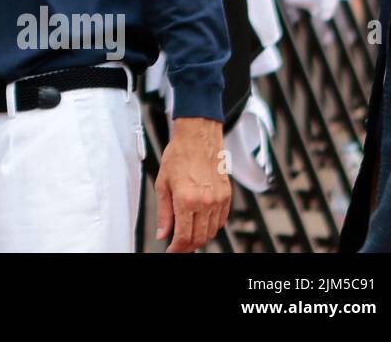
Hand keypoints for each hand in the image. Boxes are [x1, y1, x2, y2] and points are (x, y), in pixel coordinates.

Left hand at [156, 116, 231, 251]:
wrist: (198, 138)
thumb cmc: (178, 156)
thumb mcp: (163, 184)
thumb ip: (164, 212)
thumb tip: (163, 234)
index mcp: (186, 199)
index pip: (184, 236)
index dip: (177, 248)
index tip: (171, 251)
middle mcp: (205, 202)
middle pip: (199, 238)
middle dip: (188, 247)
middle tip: (178, 247)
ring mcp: (218, 201)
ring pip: (211, 232)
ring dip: (200, 238)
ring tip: (188, 236)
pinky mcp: (227, 197)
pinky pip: (221, 221)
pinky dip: (211, 228)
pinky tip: (201, 223)